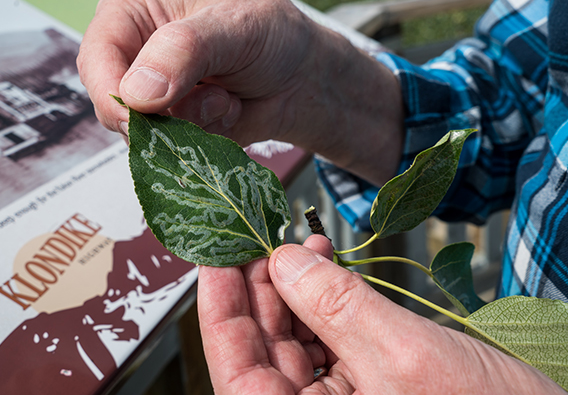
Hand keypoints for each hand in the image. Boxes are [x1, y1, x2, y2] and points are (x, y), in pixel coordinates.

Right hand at [77, 0, 403, 185]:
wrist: (300, 76)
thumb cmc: (269, 36)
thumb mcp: (234, 28)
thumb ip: (185, 51)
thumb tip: (137, 94)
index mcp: (130, 17)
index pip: (96, 59)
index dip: (111, 92)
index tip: (139, 116)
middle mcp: (132, 60)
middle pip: (114, 108)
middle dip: (165, 117)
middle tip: (214, 98)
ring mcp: (151, 103)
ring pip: (146, 138)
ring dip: (194, 128)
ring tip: (228, 100)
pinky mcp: (172, 133)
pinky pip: (174, 154)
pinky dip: (207, 141)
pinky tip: (229, 114)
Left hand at [198, 235, 565, 393]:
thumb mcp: (403, 354)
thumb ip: (337, 306)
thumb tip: (284, 261)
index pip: (237, 370)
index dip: (219, 311)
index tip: (214, 258)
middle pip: (264, 350)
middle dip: (262, 289)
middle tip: (263, 239)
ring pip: (296, 341)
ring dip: (296, 290)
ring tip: (303, 246)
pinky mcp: (369, 390)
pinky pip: (331, 341)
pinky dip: (326, 302)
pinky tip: (326, 268)